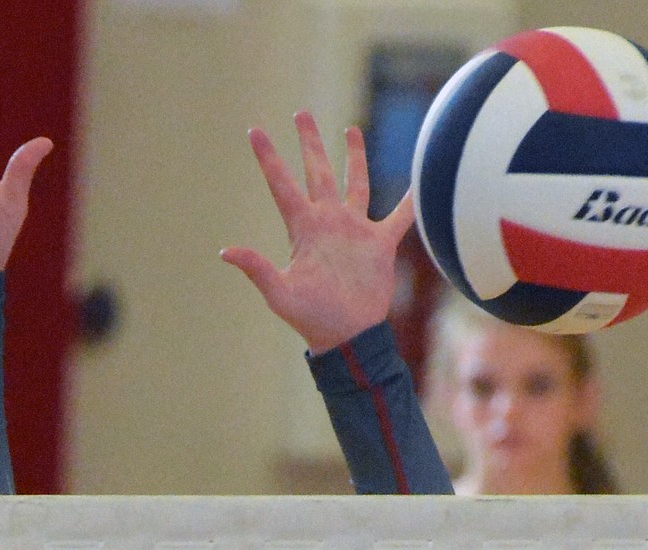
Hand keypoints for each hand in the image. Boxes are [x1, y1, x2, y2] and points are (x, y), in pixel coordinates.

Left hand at [222, 113, 414, 352]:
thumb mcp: (281, 294)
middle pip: (318, 172)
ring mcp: (355, 231)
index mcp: (304, 229)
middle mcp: (329, 222)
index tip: (254, 131)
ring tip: (349, 129)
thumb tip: (225, 252)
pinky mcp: (380, 245)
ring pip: (355, 183)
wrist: (349, 337)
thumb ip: (257, 269)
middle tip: (302, 113)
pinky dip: (410, 201)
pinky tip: (422, 181)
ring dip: (353, 157)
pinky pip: (399, 217)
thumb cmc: (313, 319)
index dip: (269, 159)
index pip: (283, 185)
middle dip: (310, 143)